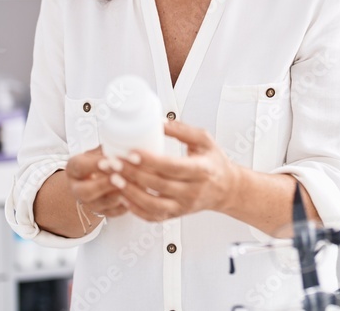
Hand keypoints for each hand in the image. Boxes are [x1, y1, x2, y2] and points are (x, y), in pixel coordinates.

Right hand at [65, 146, 128, 218]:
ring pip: (102, 204)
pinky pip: (114, 212)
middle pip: (86, 192)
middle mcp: (77, 189)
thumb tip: (127, 141)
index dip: (95, 164)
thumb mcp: (99, 150)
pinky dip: (126, 205)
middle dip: (105, 184)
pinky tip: (138, 196)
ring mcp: (90, 203)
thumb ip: (108, 147)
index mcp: (74, 169)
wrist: (97, 178)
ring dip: (119, 194)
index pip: (80, 167)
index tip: (110, 159)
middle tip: (121, 176)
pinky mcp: (104, 213)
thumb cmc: (100, 159)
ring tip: (134, 185)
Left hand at [113, 120, 240, 222]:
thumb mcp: (204, 141)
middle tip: (113, 162)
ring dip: (130, 192)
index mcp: (201, 170)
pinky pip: (152, 216)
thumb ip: (182, 130)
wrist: (226, 189)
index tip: (131, 152)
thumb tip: (158, 122)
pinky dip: (135, 208)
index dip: (149, 161)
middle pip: (157, 184)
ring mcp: (183, 206)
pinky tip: (123, 196)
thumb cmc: (214, 163)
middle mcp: (192, 191)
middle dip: (131, 173)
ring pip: (152, 204)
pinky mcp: (175, 215)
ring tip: (114, 178)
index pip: (172, 166)